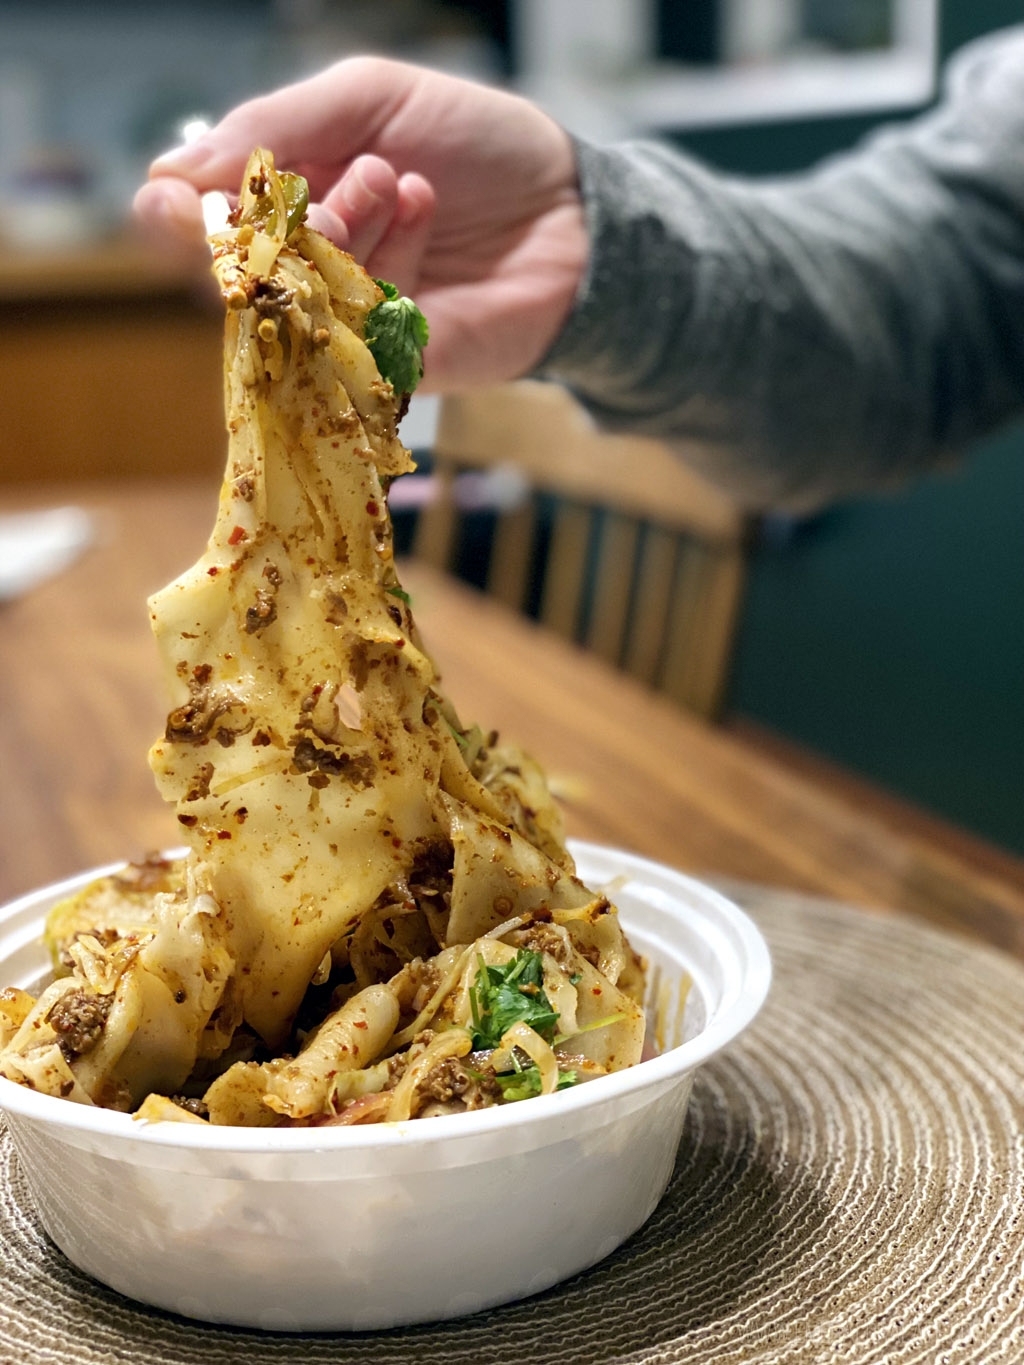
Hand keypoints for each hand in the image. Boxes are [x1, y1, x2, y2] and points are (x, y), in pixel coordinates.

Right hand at [134, 57, 587, 391]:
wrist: (569, 207)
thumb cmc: (474, 146)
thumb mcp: (369, 98)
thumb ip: (275, 126)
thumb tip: (168, 177)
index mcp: (284, 206)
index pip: (197, 228)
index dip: (180, 217)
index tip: (183, 200)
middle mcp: (306, 271)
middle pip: (236, 278)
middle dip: (277, 225)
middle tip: (344, 179)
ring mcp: (348, 325)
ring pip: (297, 302)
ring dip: (344, 229)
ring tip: (397, 179)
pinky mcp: (393, 368)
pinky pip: (355, 337)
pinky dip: (387, 262)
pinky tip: (424, 207)